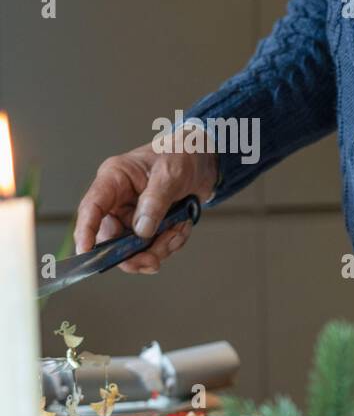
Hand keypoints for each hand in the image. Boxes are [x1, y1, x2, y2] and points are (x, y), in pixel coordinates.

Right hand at [74, 130, 217, 272]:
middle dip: (134, 253)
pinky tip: (183, 225)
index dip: (86, 231)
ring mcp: (134, 214)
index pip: (92, 207)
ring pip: (135, 247)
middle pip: (112, 237)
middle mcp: (120, 199)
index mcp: (114, 179)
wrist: (205, 158)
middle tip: (153, 261)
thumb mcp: (170, 174)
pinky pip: (155, 245)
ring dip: (160, 247)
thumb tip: (141, 232)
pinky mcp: (151, 224)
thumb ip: (155, 202)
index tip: (85, 253)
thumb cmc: (182, 154)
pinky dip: (172, 241)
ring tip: (179, 229)